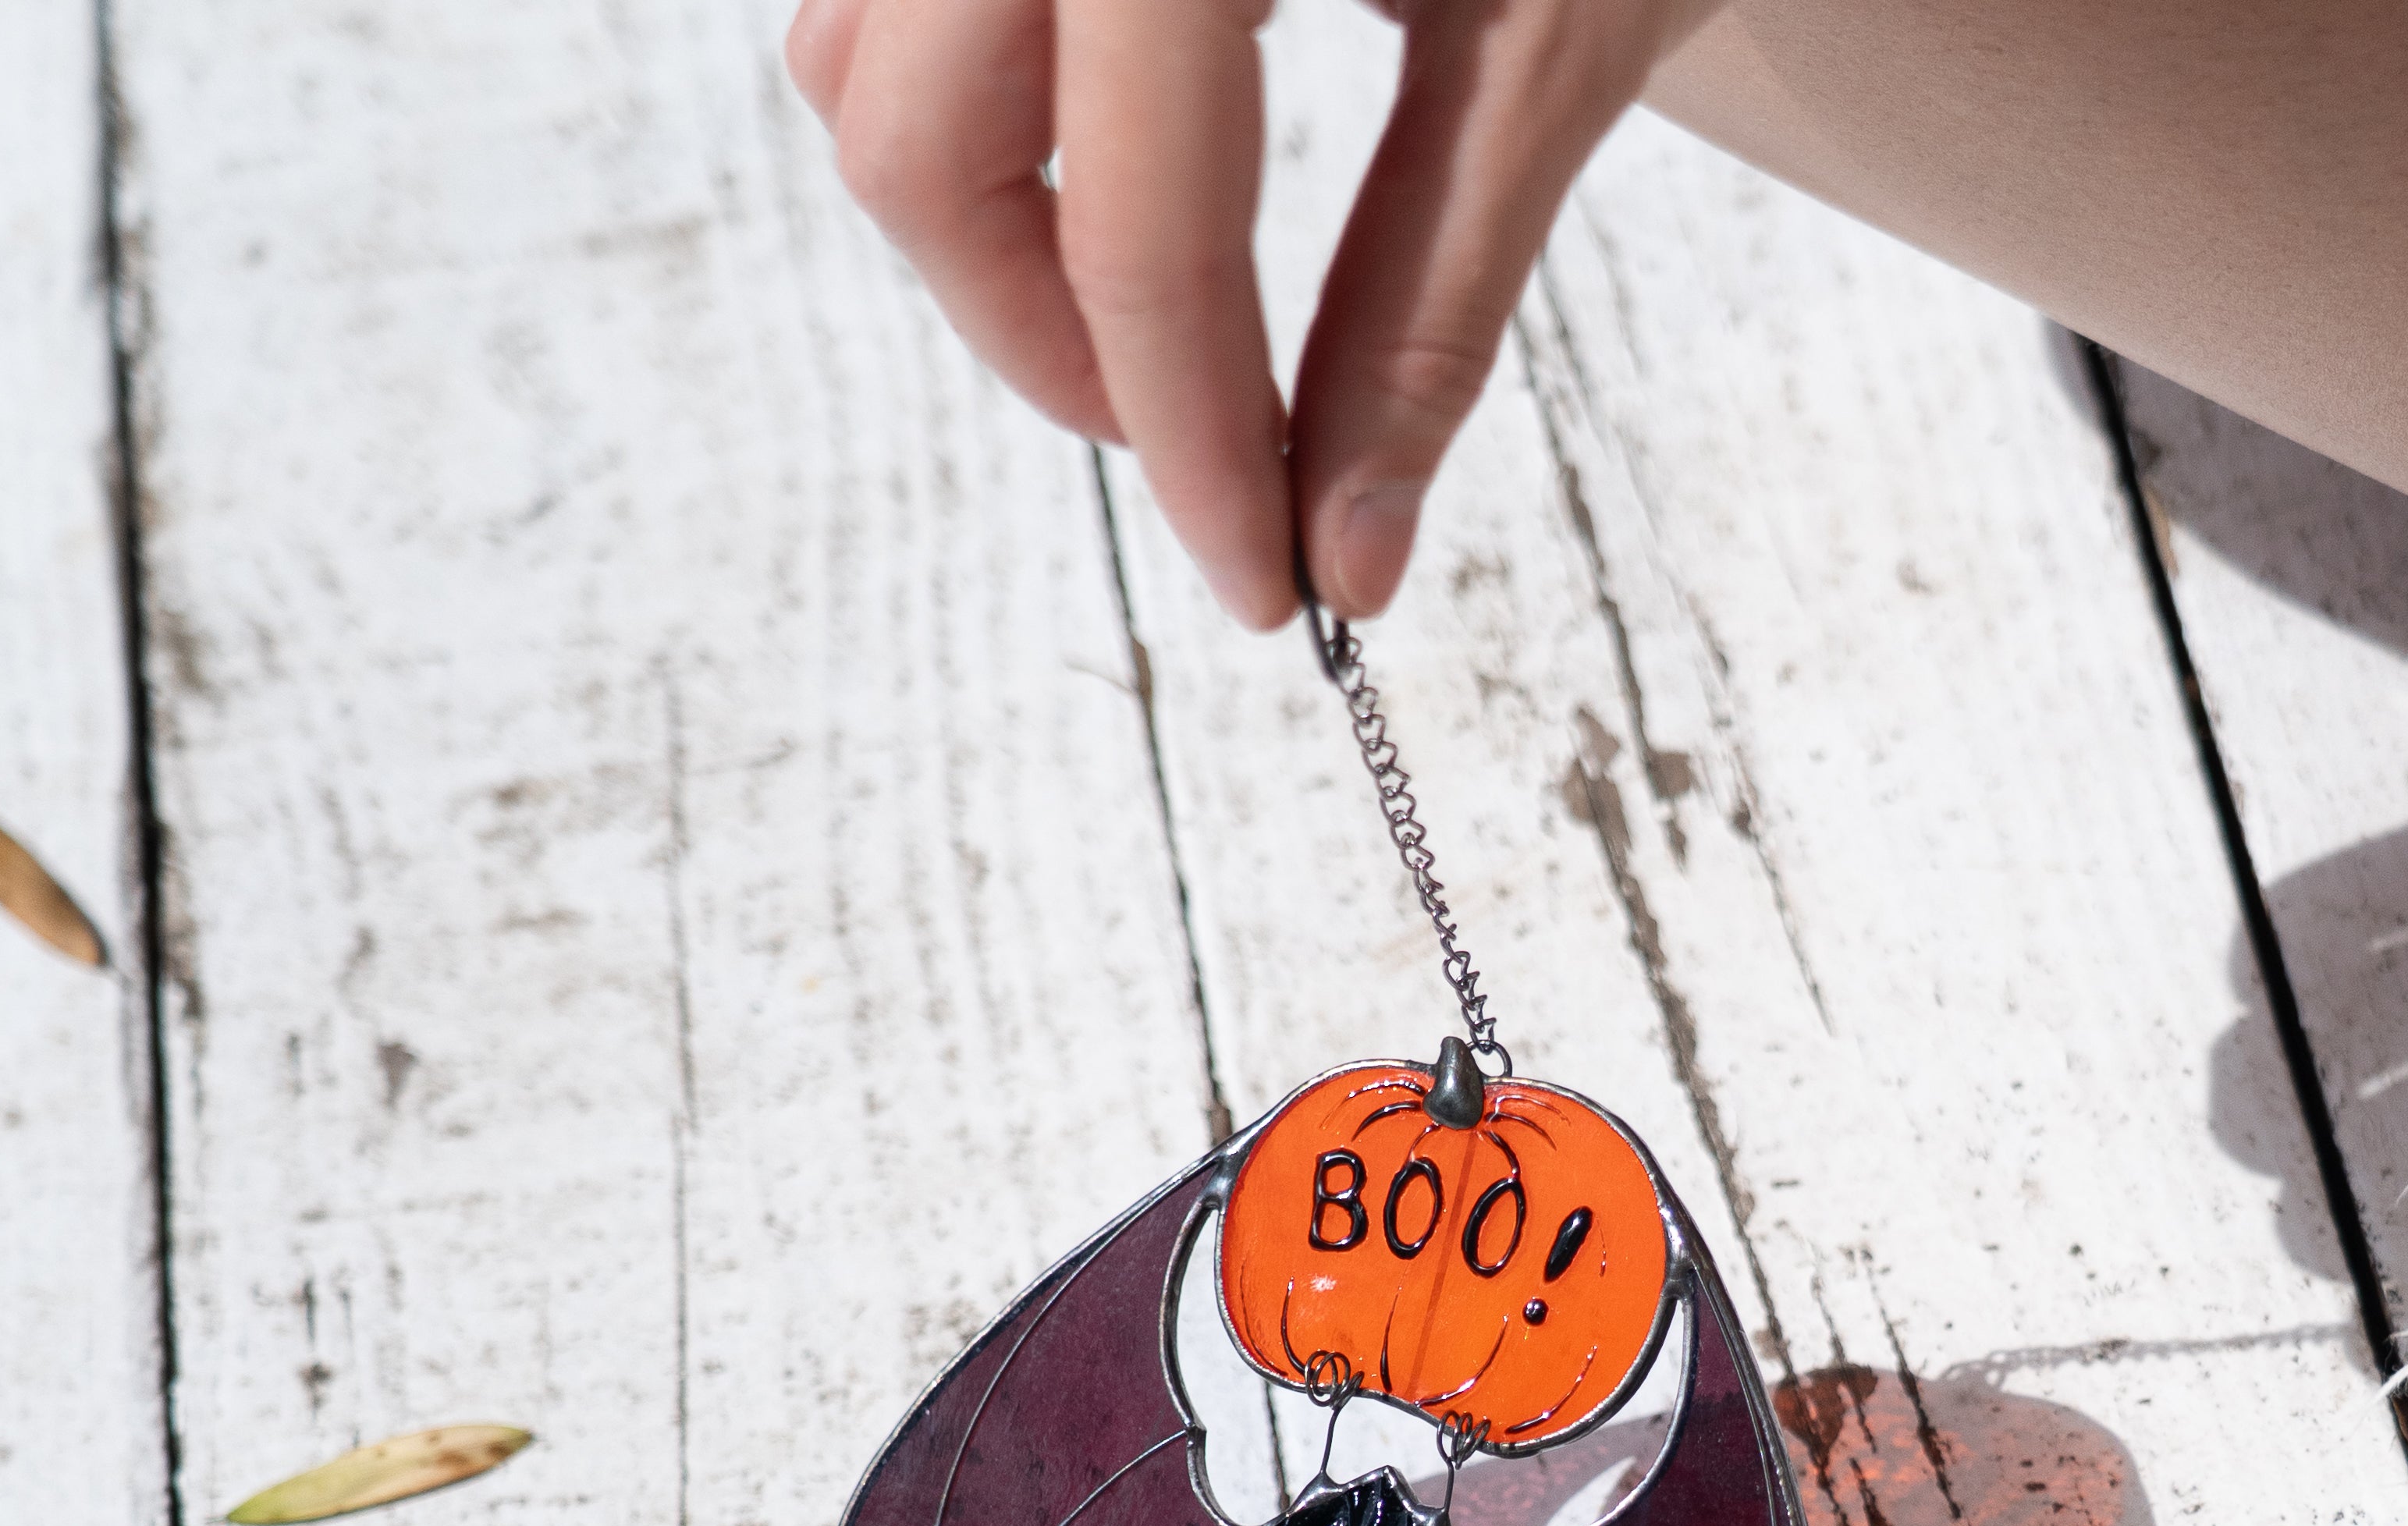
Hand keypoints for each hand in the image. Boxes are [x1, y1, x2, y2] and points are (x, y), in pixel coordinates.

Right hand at [783, 0, 1718, 628]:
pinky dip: (973, 109)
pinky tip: (1117, 169)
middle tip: (1207, 454)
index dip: (1190, 443)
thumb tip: (1349, 563)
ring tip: (1164, 315)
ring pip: (860, 65)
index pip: (1139, 227)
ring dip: (988, 231)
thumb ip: (1427, 306)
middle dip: (1050, 348)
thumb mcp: (1548, 46)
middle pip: (916, 151)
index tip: (1261, 589)